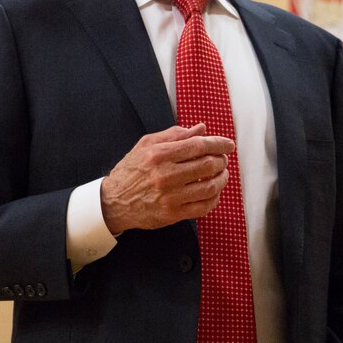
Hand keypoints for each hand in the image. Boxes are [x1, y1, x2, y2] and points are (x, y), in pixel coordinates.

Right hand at [100, 124, 233, 234]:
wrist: (113, 202)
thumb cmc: (131, 170)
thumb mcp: (147, 145)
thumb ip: (175, 135)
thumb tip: (201, 129)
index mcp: (159, 155)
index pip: (198, 145)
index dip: (219, 144)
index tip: (229, 144)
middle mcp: (165, 176)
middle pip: (208, 165)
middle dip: (222, 160)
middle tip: (223, 159)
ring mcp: (170, 197)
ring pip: (209, 187)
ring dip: (222, 179)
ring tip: (222, 174)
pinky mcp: (172, 214)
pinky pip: (203, 207)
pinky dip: (214, 198)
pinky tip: (214, 192)